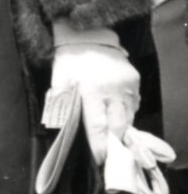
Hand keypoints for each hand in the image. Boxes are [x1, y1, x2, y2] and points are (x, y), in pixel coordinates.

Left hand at [41, 40, 169, 193]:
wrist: (89, 33)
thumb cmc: (69, 59)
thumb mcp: (59, 80)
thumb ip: (62, 104)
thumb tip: (62, 127)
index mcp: (91, 90)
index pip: (98, 125)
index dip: (100, 145)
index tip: (100, 159)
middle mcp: (113, 90)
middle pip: (119, 125)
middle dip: (114, 141)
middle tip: (108, 152)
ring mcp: (127, 86)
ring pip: (129, 116)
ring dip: (120, 127)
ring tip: (112, 136)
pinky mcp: (135, 81)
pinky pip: (133, 104)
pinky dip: (125, 113)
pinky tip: (116, 115)